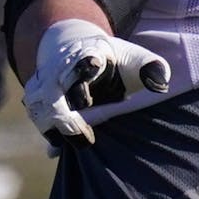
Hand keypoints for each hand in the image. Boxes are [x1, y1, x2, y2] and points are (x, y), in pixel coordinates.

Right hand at [22, 19, 170, 146]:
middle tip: (85, 136)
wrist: (79, 50)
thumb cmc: (115, 61)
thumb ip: (152, 68)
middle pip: (54, 90)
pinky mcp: (39, 100)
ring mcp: (46, 84)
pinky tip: (57, 148)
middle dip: (64, 113)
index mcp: (89, 54)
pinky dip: (47, 133)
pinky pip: (37, 118)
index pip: (82, 60)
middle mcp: (62, 68)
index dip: (84, 66)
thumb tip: (161, 84)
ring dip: (53, 126)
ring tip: (77, 143)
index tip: (94, 73)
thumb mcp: (135, 58)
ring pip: (40, 107)